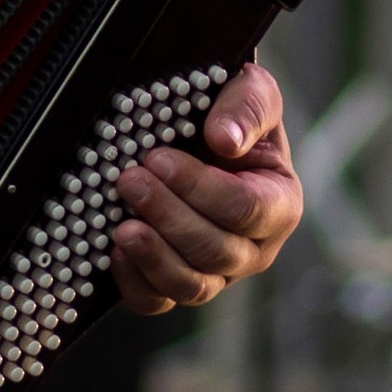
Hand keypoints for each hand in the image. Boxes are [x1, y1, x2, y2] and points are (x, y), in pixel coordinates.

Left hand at [111, 59, 302, 313]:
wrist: (196, 122)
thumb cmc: (227, 110)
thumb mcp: (250, 90)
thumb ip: (247, 107)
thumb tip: (226, 140)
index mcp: (278, 203)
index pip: (245, 210)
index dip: (199, 188)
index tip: (157, 157)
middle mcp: (252, 247)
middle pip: (217, 251)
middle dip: (169, 216)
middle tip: (129, 180)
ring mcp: (216, 271)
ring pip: (192, 285)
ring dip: (154, 256)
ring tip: (121, 227)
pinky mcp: (177, 280)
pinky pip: (158, 301)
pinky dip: (136, 283)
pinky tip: (114, 251)